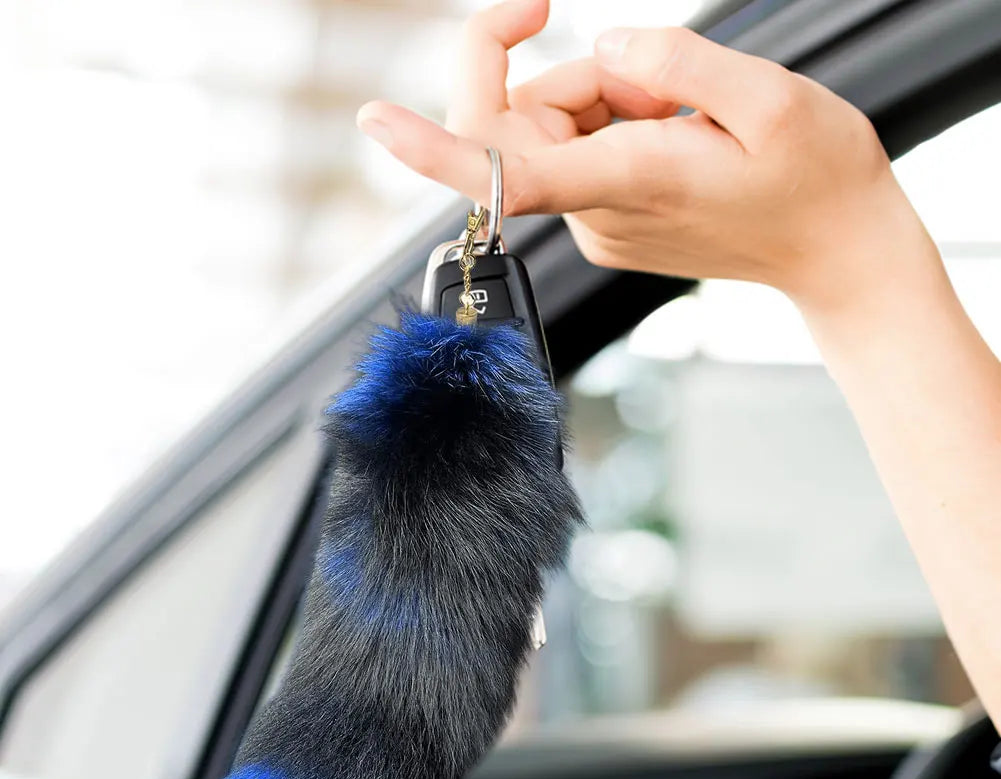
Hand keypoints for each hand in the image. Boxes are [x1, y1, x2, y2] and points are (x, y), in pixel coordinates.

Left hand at [356, 0, 934, 316]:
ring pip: (549, 130)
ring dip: (604, 96)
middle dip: (574, 75)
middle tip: (660, 81)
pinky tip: (673, 137)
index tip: (375, 119)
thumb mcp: (771, 97)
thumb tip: (604, 46)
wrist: (834, 252)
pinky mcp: (604, 223)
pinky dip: (613, 123)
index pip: (508, 170)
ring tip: (684, 117)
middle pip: (520, 121)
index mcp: (630, 181)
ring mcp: (596, 224)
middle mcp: (597, 212)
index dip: (435, 147)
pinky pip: (575, 151)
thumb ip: (675, 63)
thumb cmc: (815, 179)